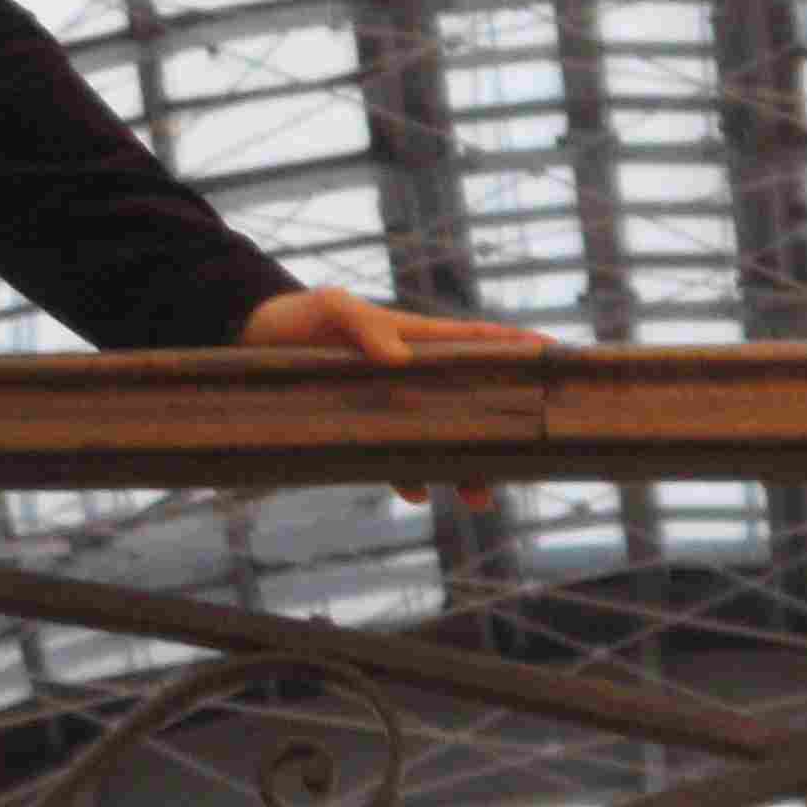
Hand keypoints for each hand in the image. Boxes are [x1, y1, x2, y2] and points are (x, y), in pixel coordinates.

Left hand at [235, 284, 547, 503]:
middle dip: (499, 431)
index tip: (556, 357)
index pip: (476, 342)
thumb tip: (399, 360)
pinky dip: (407, 476)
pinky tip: (418, 493)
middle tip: (525, 460)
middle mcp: (410, 373)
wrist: (250, 341)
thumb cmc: (298, 316)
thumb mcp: (330, 309)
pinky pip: (392, 458)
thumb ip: (366, 328)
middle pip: (469, 403)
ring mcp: (387, 404)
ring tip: (480, 497)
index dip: (516, 349)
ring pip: (437, 438)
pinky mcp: (357, 427)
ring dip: (460, 467)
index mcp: (413, 338)